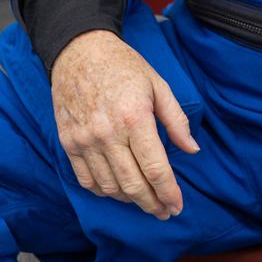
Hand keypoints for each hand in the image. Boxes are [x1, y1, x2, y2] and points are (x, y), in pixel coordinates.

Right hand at [51, 29, 198, 217]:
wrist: (80, 50)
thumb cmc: (123, 66)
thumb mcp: (157, 84)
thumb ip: (176, 120)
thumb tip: (192, 150)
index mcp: (134, 117)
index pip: (155, 168)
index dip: (168, 192)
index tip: (177, 206)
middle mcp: (108, 133)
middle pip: (133, 184)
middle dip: (152, 203)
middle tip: (164, 211)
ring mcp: (85, 140)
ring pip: (110, 187)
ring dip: (130, 200)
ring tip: (144, 199)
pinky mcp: (69, 143)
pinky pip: (86, 180)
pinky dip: (104, 191)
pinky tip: (118, 190)